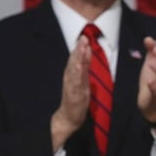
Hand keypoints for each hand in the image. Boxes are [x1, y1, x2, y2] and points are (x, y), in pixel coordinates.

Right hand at [51, 36, 90, 150]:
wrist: (68, 117)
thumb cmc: (76, 98)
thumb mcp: (83, 80)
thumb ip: (85, 66)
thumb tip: (87, 52)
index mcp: (73, 75)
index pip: (76, 59)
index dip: (80, 48)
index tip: (84, 37)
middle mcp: (70, 79)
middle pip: (74, 62)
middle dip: (78, 50)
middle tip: (83, 38)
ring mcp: (72, 86)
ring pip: (74, 70)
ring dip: (77, 58)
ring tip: (81, 48)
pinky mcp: (74, 95)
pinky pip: (75, 83)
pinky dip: (76, 74)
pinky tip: (78, 66)